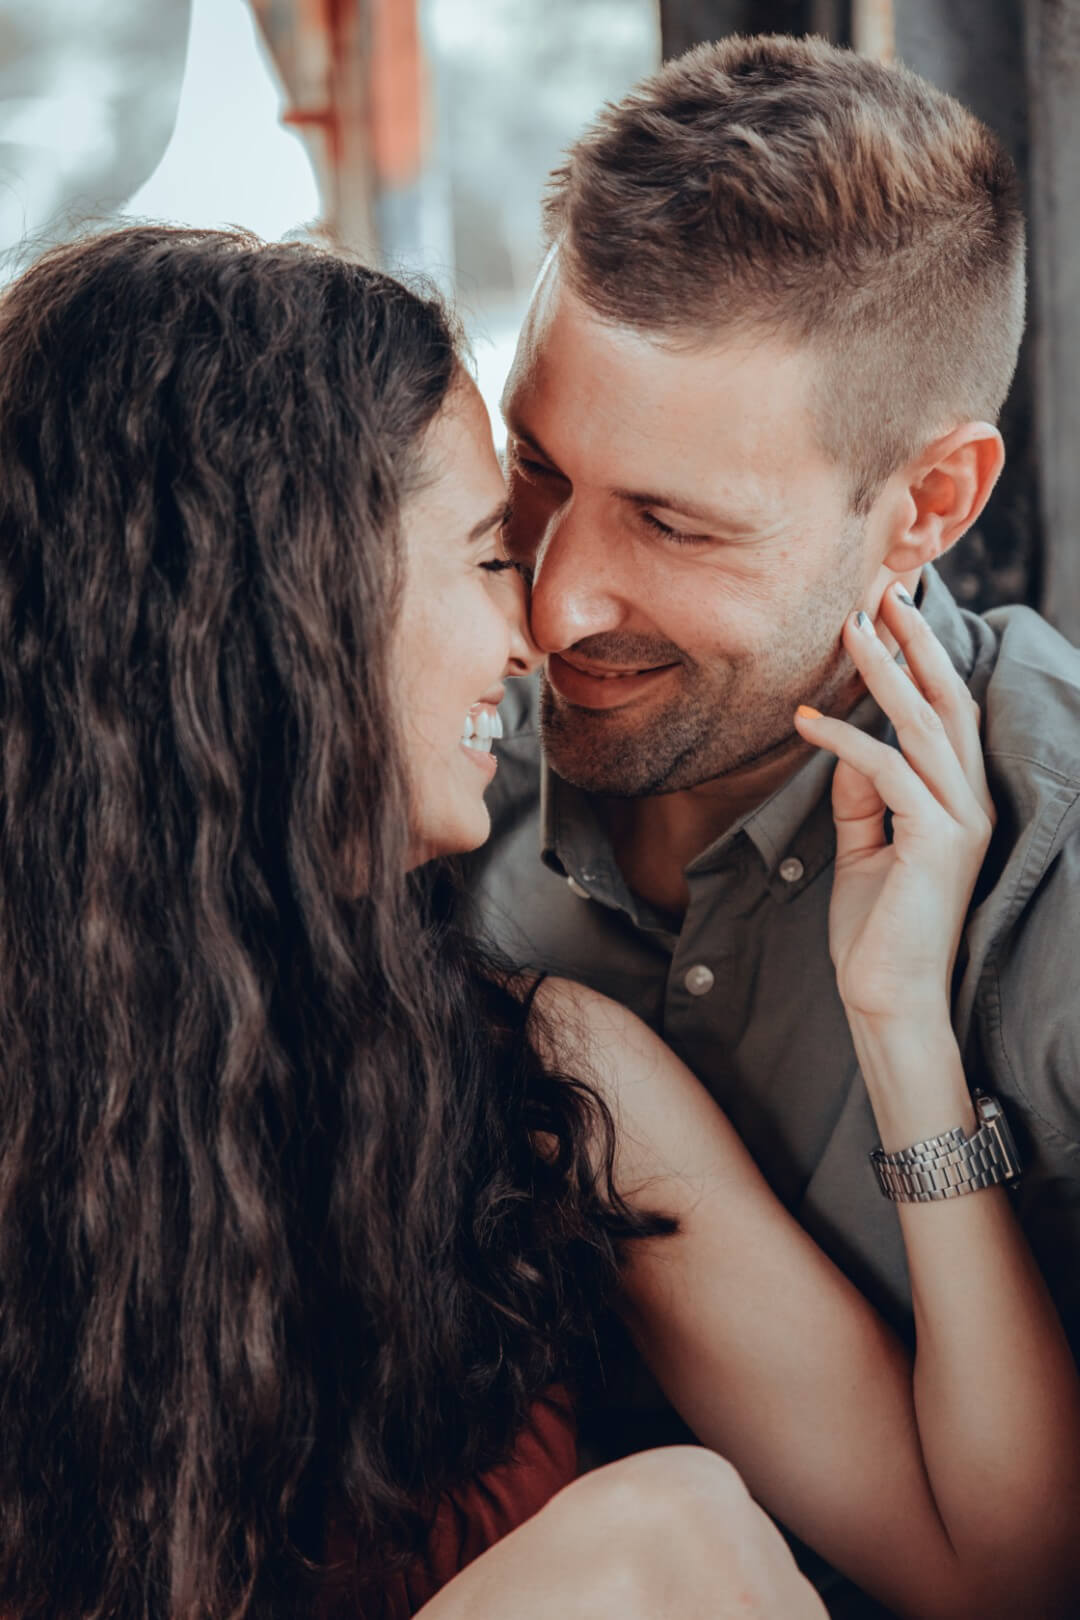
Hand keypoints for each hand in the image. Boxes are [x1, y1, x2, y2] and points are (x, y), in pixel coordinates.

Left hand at [794, 583, 994, 1025]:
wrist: (888, 999)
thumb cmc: (875, 929)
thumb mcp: (865, 846)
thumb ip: (862, 794)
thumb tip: (846, 742)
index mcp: (960, 800)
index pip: (945, 711)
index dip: (922, 655)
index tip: (889, 608)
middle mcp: (971, 801)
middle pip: (946, 699)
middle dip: (915, 639)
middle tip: (882, 585)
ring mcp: (960, 820)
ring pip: (922, 724)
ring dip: (884, 669)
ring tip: (849, 625)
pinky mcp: (936, 842)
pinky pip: (887, 772)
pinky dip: (845, 741)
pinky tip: (806, 721)